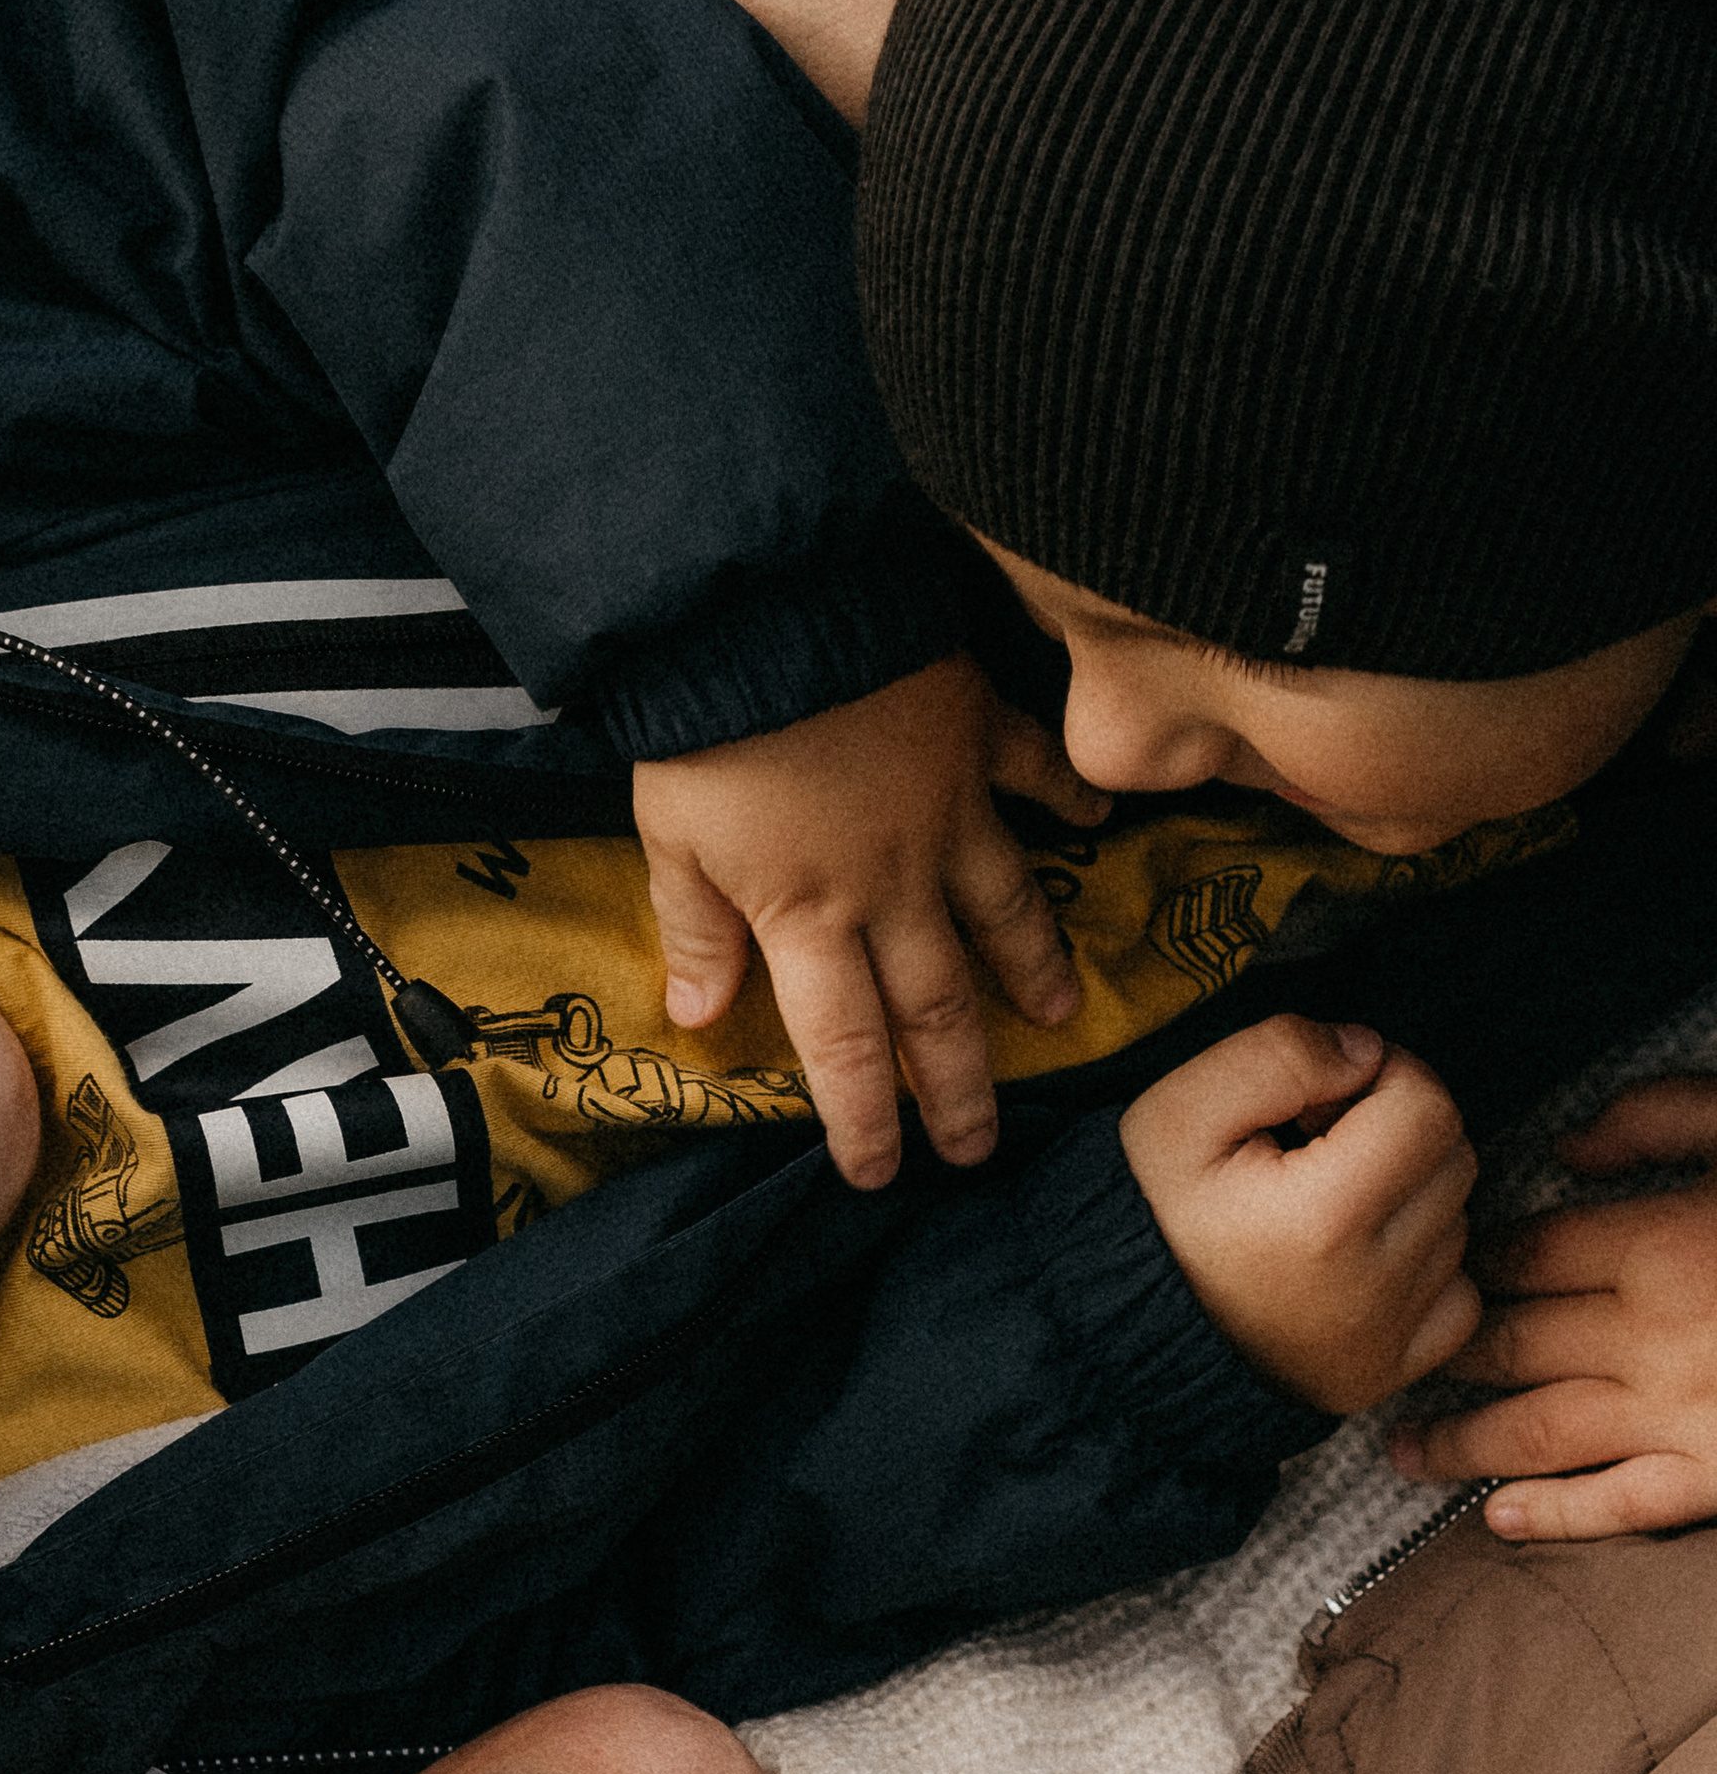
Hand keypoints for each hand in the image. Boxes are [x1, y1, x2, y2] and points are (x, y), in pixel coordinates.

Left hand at [634, 656, 1110, 1190]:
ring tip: (1059, 1017)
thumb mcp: (671, 837)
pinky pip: (1035, 771)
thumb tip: (700, 1017)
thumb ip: (695, 929)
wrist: (768, 600)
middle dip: (959, 1087)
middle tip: (980, 1145)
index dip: (864, 1119)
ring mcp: (946, 809)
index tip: (880, 1173)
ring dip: (1033, 969)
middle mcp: (892, 883)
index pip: (844, 1048)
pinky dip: (1070, 795)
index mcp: (809, 917)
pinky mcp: (975, 731)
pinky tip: (1102, 817)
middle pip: (934, 1007)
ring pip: (1003, 910)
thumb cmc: (705, 725)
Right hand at [1121, 1015, 1479, 1413]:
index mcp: (1322, 1218)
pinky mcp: (1390, 1373)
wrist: (1124, 1329)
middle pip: (1452, 1160)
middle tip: (1317, 1153)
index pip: (1426, 1105)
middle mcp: (1369, 1289)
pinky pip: (1459, 1297)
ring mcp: (1386, 1340)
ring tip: (1325, 1212)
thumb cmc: (1153, 1218)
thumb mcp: (1180, 1112)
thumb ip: (1277, 1052)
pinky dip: (1420, 1271)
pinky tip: (1356, 1265)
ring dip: (1405, 1199)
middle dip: (1397, 1135)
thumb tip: (1366, 1053)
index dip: (1380, 1078)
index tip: (1320, 1104)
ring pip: (1455, 1222)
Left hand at [1389, 1076, 1716, 1537]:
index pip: (1523, 1255)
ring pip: (1537, 1432)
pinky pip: (1621, 1505)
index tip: (1432, 1268)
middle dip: (1441, 1356)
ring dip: (1459, 1444)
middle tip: (1374, 1369)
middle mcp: (1652, 1336)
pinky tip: (1498, 1519)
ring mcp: (1684, 1416)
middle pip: (1511, 1345)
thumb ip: (1664, 1118)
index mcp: (1661, 1241)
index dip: (1470, 1263)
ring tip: (1401, 1454)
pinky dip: (1554, 1516)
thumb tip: (1568, 1146)